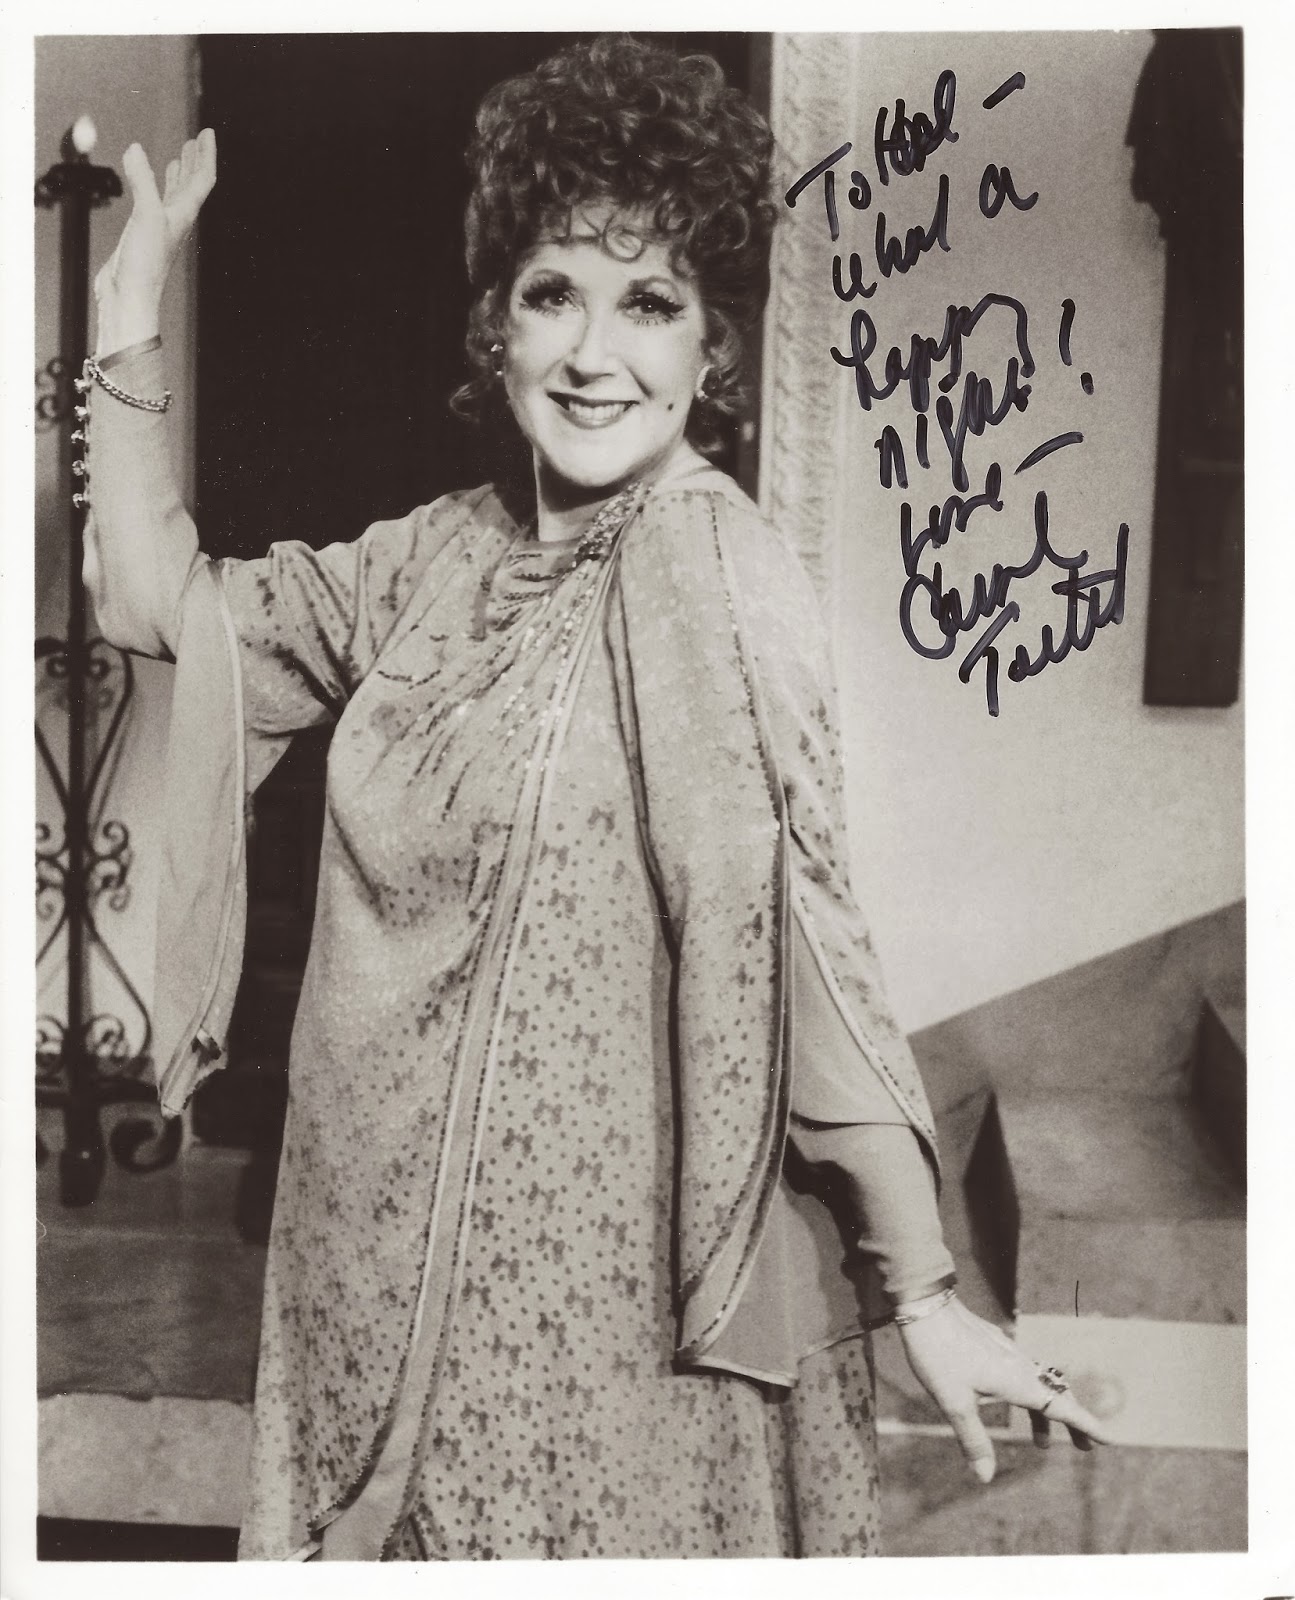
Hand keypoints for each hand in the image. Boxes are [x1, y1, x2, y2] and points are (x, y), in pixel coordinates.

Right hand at [94, 129, 217, 353]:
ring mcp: (160, 227)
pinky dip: (153, 188)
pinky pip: (153, 203)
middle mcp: (176, 220)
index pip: (203, 179)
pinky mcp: (143, 234)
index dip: (207, 155)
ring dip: (177, 174)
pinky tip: (147, 185)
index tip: (208, 133)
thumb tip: (135, 150)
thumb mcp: (146, 215)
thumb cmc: (144, 263)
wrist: (128, 297)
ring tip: (178, 158)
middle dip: (194, 161)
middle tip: (196, 141)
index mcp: (184, 214)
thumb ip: (142, 181)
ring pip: (173, 194)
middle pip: (191, 185)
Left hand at [898, 1294, 1112, 1483]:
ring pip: (1039, 1385)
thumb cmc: (938, 1353)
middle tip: (1084, 1448)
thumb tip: (986, 1478)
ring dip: (1047, 1413)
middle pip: (1056, 1396)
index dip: (1085, 1425)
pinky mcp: (996, 1346)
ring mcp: (1009, 1353)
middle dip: (1073, 1423)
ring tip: (1041, 1443)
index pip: (1061, 1407)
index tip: (1109, 1440)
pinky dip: (1031, 1396)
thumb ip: (973, 1439)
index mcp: (1018, 1381)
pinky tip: (1011, 1403)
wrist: (927, 1304)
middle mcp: (1020, 1366)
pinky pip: (1024, 1374)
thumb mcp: (953, 1402)